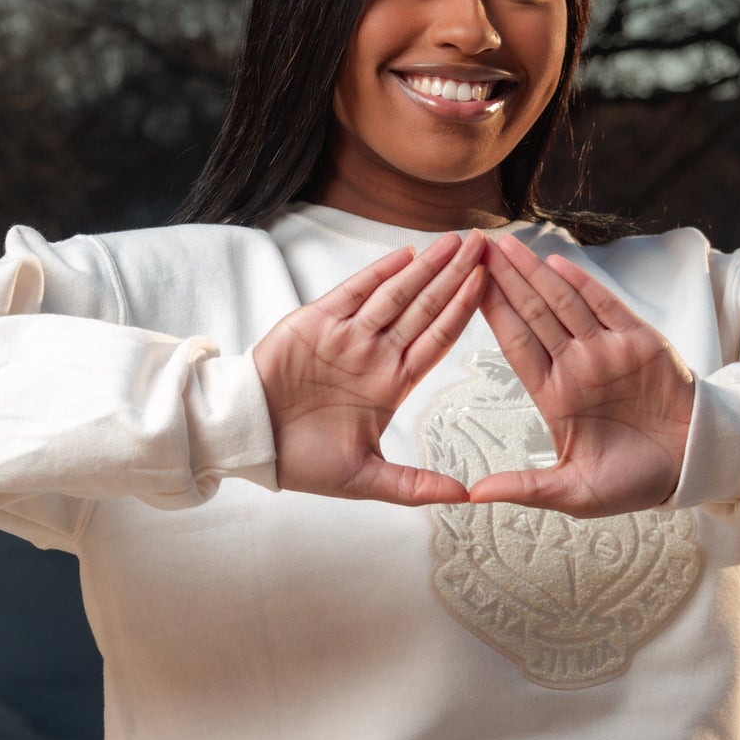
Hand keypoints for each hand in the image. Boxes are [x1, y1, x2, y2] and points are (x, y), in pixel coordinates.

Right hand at [252, 229, 486, 503]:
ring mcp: (347, 336)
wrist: (248, 442)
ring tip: (455, 241)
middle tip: (486, 245)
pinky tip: (405, 254)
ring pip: (396, 294)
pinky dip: (379, 272)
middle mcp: (374, 354)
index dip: (465, 310)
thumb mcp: (365, 480)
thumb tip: (464, 498)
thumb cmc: (301, 461)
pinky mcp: (316, 323)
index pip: (438, 339)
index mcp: (390, 384)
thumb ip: (414, 485)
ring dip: (426, 267)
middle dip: (455, 276)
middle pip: (425, 307)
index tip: (491, 284)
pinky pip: (354, 292)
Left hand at [468, 232, 694, 514]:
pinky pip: (607, 307)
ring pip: (563, 303)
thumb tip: (473, 495)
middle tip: (474, 248)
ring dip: (535, 273)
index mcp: (555, 396)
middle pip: (533, 314)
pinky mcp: (640, 342)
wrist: (693, 465)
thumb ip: (527, 488)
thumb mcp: (575, 493)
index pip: (515, 346)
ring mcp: (607, 350)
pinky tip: (557, 264)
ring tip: (505, 246)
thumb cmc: (634, 481)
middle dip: (504, 281)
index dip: (490, 314)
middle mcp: (576, 366)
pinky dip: (583, 285)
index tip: (461, 287)